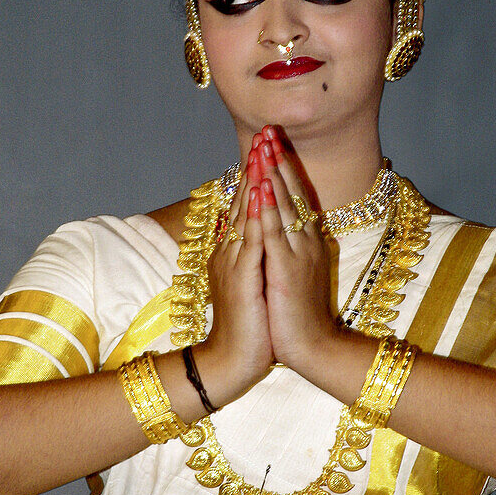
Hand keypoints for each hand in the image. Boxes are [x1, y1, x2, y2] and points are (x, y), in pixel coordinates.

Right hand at [199, 153, 273, 389]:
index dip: (256, 174)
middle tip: (264, 134)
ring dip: (254, 179)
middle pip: (243, 199)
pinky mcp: (241, 278)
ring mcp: (232, 262)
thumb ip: (254, 255)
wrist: (233, 360)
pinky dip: (254, 214)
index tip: (266, 146)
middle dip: (255, 166)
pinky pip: (249, 240)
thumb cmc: (249, 324)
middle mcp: (229, 250)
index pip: (246, 204)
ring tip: (262, 149)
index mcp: (233, 251)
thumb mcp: (252, 281)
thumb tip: (263, 234)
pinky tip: (260, 193)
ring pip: (244, 213)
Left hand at [252, 126, 341, 372]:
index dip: (283, 167)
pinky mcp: (286, 268)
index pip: (295, 195)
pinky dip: (268, 206)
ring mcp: (298, 252)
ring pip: (284, 203)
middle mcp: (307, 240)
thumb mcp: (296, 272)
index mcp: (308, 241)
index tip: (271, 141)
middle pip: (292, 191)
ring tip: (263, 144)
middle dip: (278, 159)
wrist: (313, 348)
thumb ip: (290, 247)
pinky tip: (261, 185)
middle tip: (268, 129)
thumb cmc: (299, 314)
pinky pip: (275, 230)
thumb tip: (280, 226)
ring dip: (272, 171)